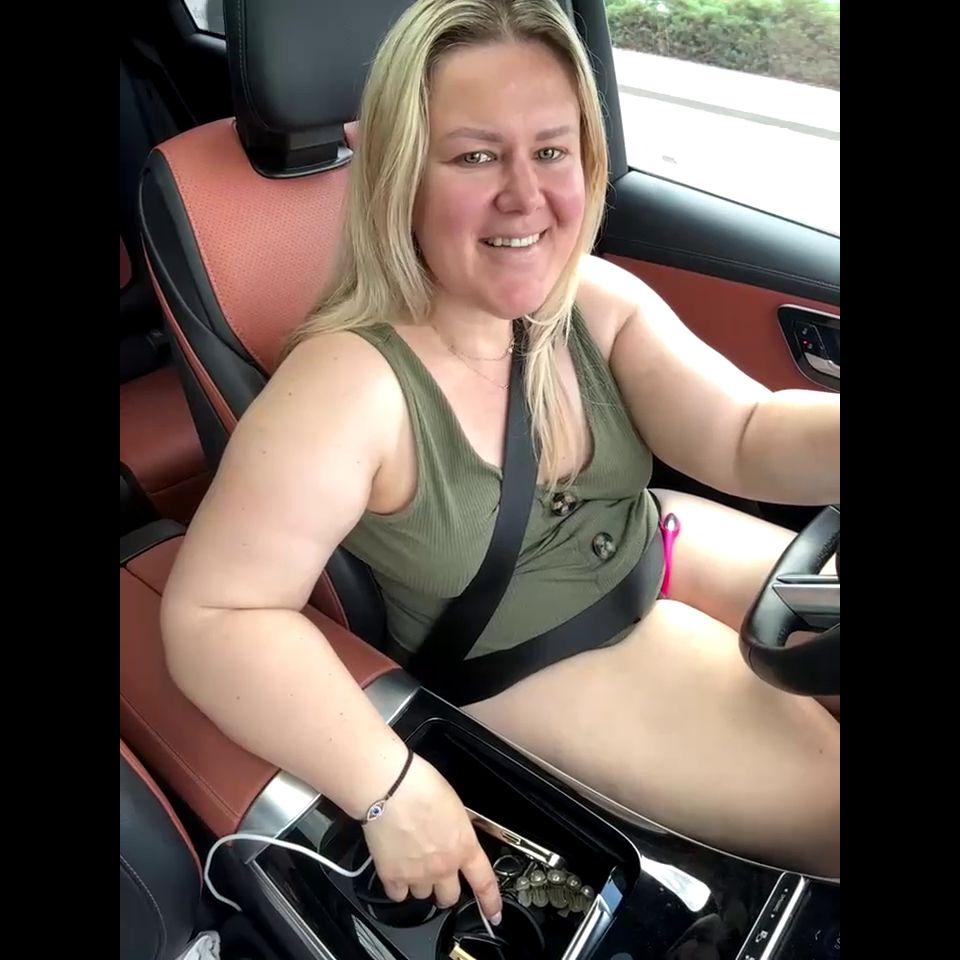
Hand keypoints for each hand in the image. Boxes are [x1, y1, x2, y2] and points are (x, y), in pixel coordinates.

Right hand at [361, 754, 501, 923]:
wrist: (389, 788)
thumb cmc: (420, 786)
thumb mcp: (454, 806)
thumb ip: (457, 830)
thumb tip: (454, 836)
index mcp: (464, 846)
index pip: (484, 882)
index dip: (491, 902)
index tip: (494, 913)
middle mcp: (444, 866)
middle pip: (450, 897)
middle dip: (446, 889)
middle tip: (438, 875)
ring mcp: (418, 875)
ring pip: (423, 896)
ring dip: (420, 884)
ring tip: (413, 861)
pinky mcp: (392, 876)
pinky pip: (398, 894)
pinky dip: (398, 886)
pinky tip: (396, 868)